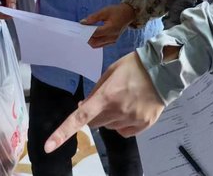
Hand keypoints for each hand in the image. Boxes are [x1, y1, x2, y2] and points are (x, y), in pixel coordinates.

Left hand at [44, 52, 164, 152]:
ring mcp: (131, 120)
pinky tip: (132, 108)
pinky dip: (123, 123)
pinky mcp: (143, 125)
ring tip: (125, 99)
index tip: (49, 146)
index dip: (63, 132)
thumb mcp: (110, 72)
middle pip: (94, 123)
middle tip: (106, 99)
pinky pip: (123, 131)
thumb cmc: (134, 66)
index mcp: (106, 96)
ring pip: (110, 127)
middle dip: (95, 114)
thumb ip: (95, 91)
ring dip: (110, 117)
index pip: (80, 117)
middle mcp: (118, 111)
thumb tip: (83, 107)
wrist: (163, 71)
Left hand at [82, 4, 134, 47]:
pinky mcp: (113, 41)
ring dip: (90, 40)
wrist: (128, 14)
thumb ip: (93, 17)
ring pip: (97, 45)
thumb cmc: (117, 11)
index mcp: (111, 29)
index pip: (95, 33)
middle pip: (95, 42)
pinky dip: (95, 41)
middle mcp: (112, 37)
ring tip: (85, 33)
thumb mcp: (104, 11)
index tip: (79, 29)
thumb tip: (83, 22)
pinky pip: (101, 45)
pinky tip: (92, 35)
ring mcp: (113, 40)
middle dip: (87, 38)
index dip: (86, 32)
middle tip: (81, 31)